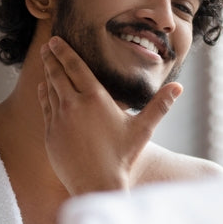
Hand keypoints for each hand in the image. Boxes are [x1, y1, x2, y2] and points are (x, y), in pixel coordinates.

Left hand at [38, 36, 181, 195]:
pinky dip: (43, 95)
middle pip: (58, 74)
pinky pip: (45, 108)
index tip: (56, 40)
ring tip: (46, 62)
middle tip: (47, 45)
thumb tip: (179, 87)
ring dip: (47, 74)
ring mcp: (58, 119)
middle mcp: (73, 104)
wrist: (97, 183)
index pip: (75, 67)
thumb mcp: (142, 129)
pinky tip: (43, 88)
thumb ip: (159, 106)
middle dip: (51, 58)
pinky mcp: (50, 134)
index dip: (64, 51)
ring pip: (50, 90)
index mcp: (95, 98)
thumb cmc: (122, 157)